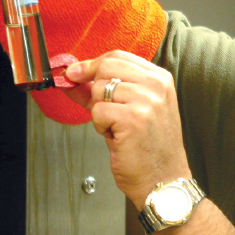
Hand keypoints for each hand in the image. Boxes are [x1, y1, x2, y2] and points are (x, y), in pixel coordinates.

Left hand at [63, 50, 190, 209]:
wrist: (163, 179)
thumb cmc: (148, 147)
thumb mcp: (130, 110)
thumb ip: (101, 91)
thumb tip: (72, 77)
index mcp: (159, 78)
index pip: (119, 55)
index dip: (92, 64)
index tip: (76, 73)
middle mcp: (156, 85)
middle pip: (107, 66)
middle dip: (94, 87)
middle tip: (102, 109)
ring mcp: (147, 100)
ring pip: (100, 90)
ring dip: (100, 112)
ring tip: (117, 127)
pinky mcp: (133, 118)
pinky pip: (98, 111)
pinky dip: (100, 126)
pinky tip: (117, 136)